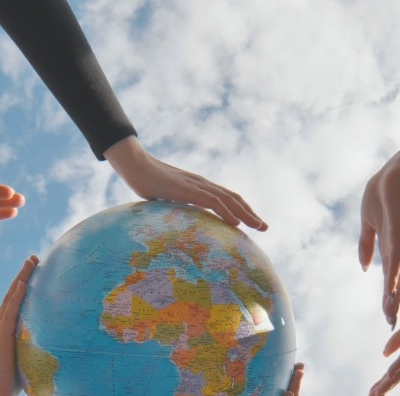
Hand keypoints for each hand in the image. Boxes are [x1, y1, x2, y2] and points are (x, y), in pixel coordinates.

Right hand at [0, 256, 38, 395]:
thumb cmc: (11, 381)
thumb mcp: (27, 358)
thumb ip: (35, 347)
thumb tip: (59, 345)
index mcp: (6, 330)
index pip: (16, 302)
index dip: (24, 284)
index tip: (35, 268)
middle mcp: (0, 326)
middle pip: (12, 295)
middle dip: (23, 275)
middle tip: (33, 257)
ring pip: (9, 300)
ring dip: (19, 280)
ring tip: (29, 263)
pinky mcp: (1, 339)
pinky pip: (8, 315)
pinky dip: (14, 299)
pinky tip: (21, 286)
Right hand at [104, 137, 265, 230]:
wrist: (135, 165)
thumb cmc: (146, 182)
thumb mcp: (166, 199)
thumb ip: (176, 208)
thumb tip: (179, 224)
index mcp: (199, 187)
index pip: (227, 198)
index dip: (241, 210)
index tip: (252, 223)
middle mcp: (203, 184)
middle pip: (234, 198)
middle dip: (251, 213)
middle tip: (265, 227)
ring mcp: (196, 185)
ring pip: (229, 200)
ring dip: (246, 214)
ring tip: (259, 226)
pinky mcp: (188, 189)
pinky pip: (212, 202)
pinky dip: (227, 212)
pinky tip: (236, 223)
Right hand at [358, 155, 399, 326]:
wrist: (396, 172)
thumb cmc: (383, 193)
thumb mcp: (368, 223)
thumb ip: (366, 245)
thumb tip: (365, 267)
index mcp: (388, 247)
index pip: (388, 278)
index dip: (387, 296)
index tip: (386, 315)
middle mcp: (396, 249)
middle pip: (395, 282)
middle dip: (392, 303)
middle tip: (391, 325)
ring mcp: (399, 242)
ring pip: (397, 274)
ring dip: (393, 295)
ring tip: (391, 314)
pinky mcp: (399, 232)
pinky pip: (396, 257)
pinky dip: (394, 274)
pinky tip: (393, 288)